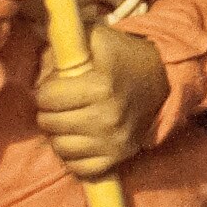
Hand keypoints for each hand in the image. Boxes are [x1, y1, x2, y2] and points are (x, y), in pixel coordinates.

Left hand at [34, 30, 167, 181]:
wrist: (165, 81)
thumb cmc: (124, 58)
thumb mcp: (99, 38)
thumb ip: (69, 39)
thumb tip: (41, 42)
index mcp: (102, 86)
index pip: (46, 97)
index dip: (47, 89)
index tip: (59, 85)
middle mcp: (109, 116)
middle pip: (49, 123)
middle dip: (50, 111)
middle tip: (63, 103)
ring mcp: (114, 140)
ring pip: (59, 147)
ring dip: (59, 134)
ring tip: (71, 120)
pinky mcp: (118, 157)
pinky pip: (77, 167)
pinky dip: (73, 156)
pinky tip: (81, 139)